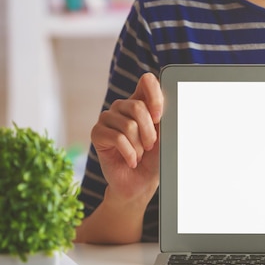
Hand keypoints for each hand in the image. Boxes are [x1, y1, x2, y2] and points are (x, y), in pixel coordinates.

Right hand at [90, 72, 162, 203]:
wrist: (140, 183)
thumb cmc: (155, 159)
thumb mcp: (166, 137)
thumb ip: (166, 119)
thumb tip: (168, 108)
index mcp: (142, 102)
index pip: (147, 81)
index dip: (155, 96)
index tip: (160, 117)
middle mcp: (123, 106)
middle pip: (137, 107)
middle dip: (150, 132)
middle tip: (151, 146)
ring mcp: (108, 119)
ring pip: (128, 125)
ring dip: (139, 146)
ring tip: (140, 154)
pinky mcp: (97, 133)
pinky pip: (116, 138)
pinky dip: (129, 153)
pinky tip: (131, 160)